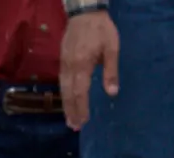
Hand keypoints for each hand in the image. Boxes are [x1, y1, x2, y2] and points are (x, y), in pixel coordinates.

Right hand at [59, 10, 119, 130]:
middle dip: (71, 112)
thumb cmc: (101, 30)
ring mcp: (63, 66)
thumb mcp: (112, 48)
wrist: (84, 14)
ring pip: (62, 90)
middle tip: (74, 127)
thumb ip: (111, 71)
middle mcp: (69, 69)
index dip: (81, 108)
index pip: (80, 93)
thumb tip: (112, 92)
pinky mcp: (61, 62)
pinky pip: (61, 83)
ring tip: (69, 120)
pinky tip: (66, 102)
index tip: (84, 121)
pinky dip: (63, 96)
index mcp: (82, 66)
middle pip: (68, 95)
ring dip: (66, 106)